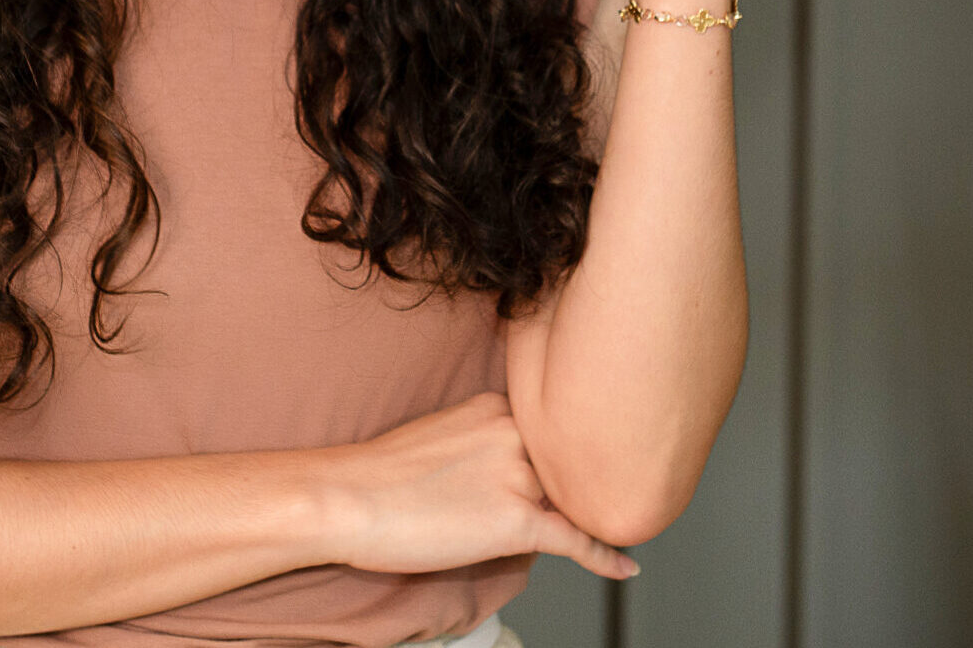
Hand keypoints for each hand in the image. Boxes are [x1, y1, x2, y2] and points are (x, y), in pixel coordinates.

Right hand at [319, 392, 640, 579]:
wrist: (347, 497)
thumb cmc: (378, 473)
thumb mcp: (440, 433)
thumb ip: (483, 443)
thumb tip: (508, 478)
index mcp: (495, 406)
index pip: (549, 434)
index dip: (561, 460)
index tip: (588, 464)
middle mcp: (514, 432)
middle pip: (563, 468)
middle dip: (570, 490)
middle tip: (587, 502)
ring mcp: (517, 476)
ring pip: (567, 502)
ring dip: (573, 520)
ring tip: (589, 533)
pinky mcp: (516, 520)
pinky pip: (575, 539)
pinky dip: (605, 556)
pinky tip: (625, 566)